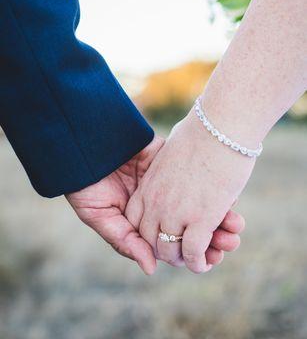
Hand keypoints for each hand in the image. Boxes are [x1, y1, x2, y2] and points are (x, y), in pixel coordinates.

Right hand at [66, 132, 245, 274]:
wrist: (84, 146)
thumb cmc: (85, 187)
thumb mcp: (100, 217)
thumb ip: (125, 241)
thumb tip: (151, 268)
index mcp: (144, 221)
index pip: (174, 241)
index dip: (193, 252)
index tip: (213, 259)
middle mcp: (159, 204)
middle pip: (191, 224)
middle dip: (212, 236)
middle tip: (230, 243)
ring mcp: (166, 183)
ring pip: (198, 202)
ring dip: (218, 215)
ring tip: (235, 225)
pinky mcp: (170, 162)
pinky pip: (196, 177)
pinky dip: (212, 187)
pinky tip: (228, 197)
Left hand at [125, 112, 253, 273]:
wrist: (221, 126)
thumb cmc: (202, 132)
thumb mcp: (174, 148)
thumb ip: (169, 161)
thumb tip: (174, 157)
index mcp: (149, 185)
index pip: (136, 219)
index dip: (150, 231)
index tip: (164, 233)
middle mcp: (157, 202)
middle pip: (150, 239)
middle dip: (166, 250)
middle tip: (181, 252)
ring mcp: (176, 212)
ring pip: (171, 251)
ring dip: (184, 260)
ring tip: (197, 259)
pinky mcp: (200, 218)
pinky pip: (193, 252)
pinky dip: (199, 262)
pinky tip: (206, 262)